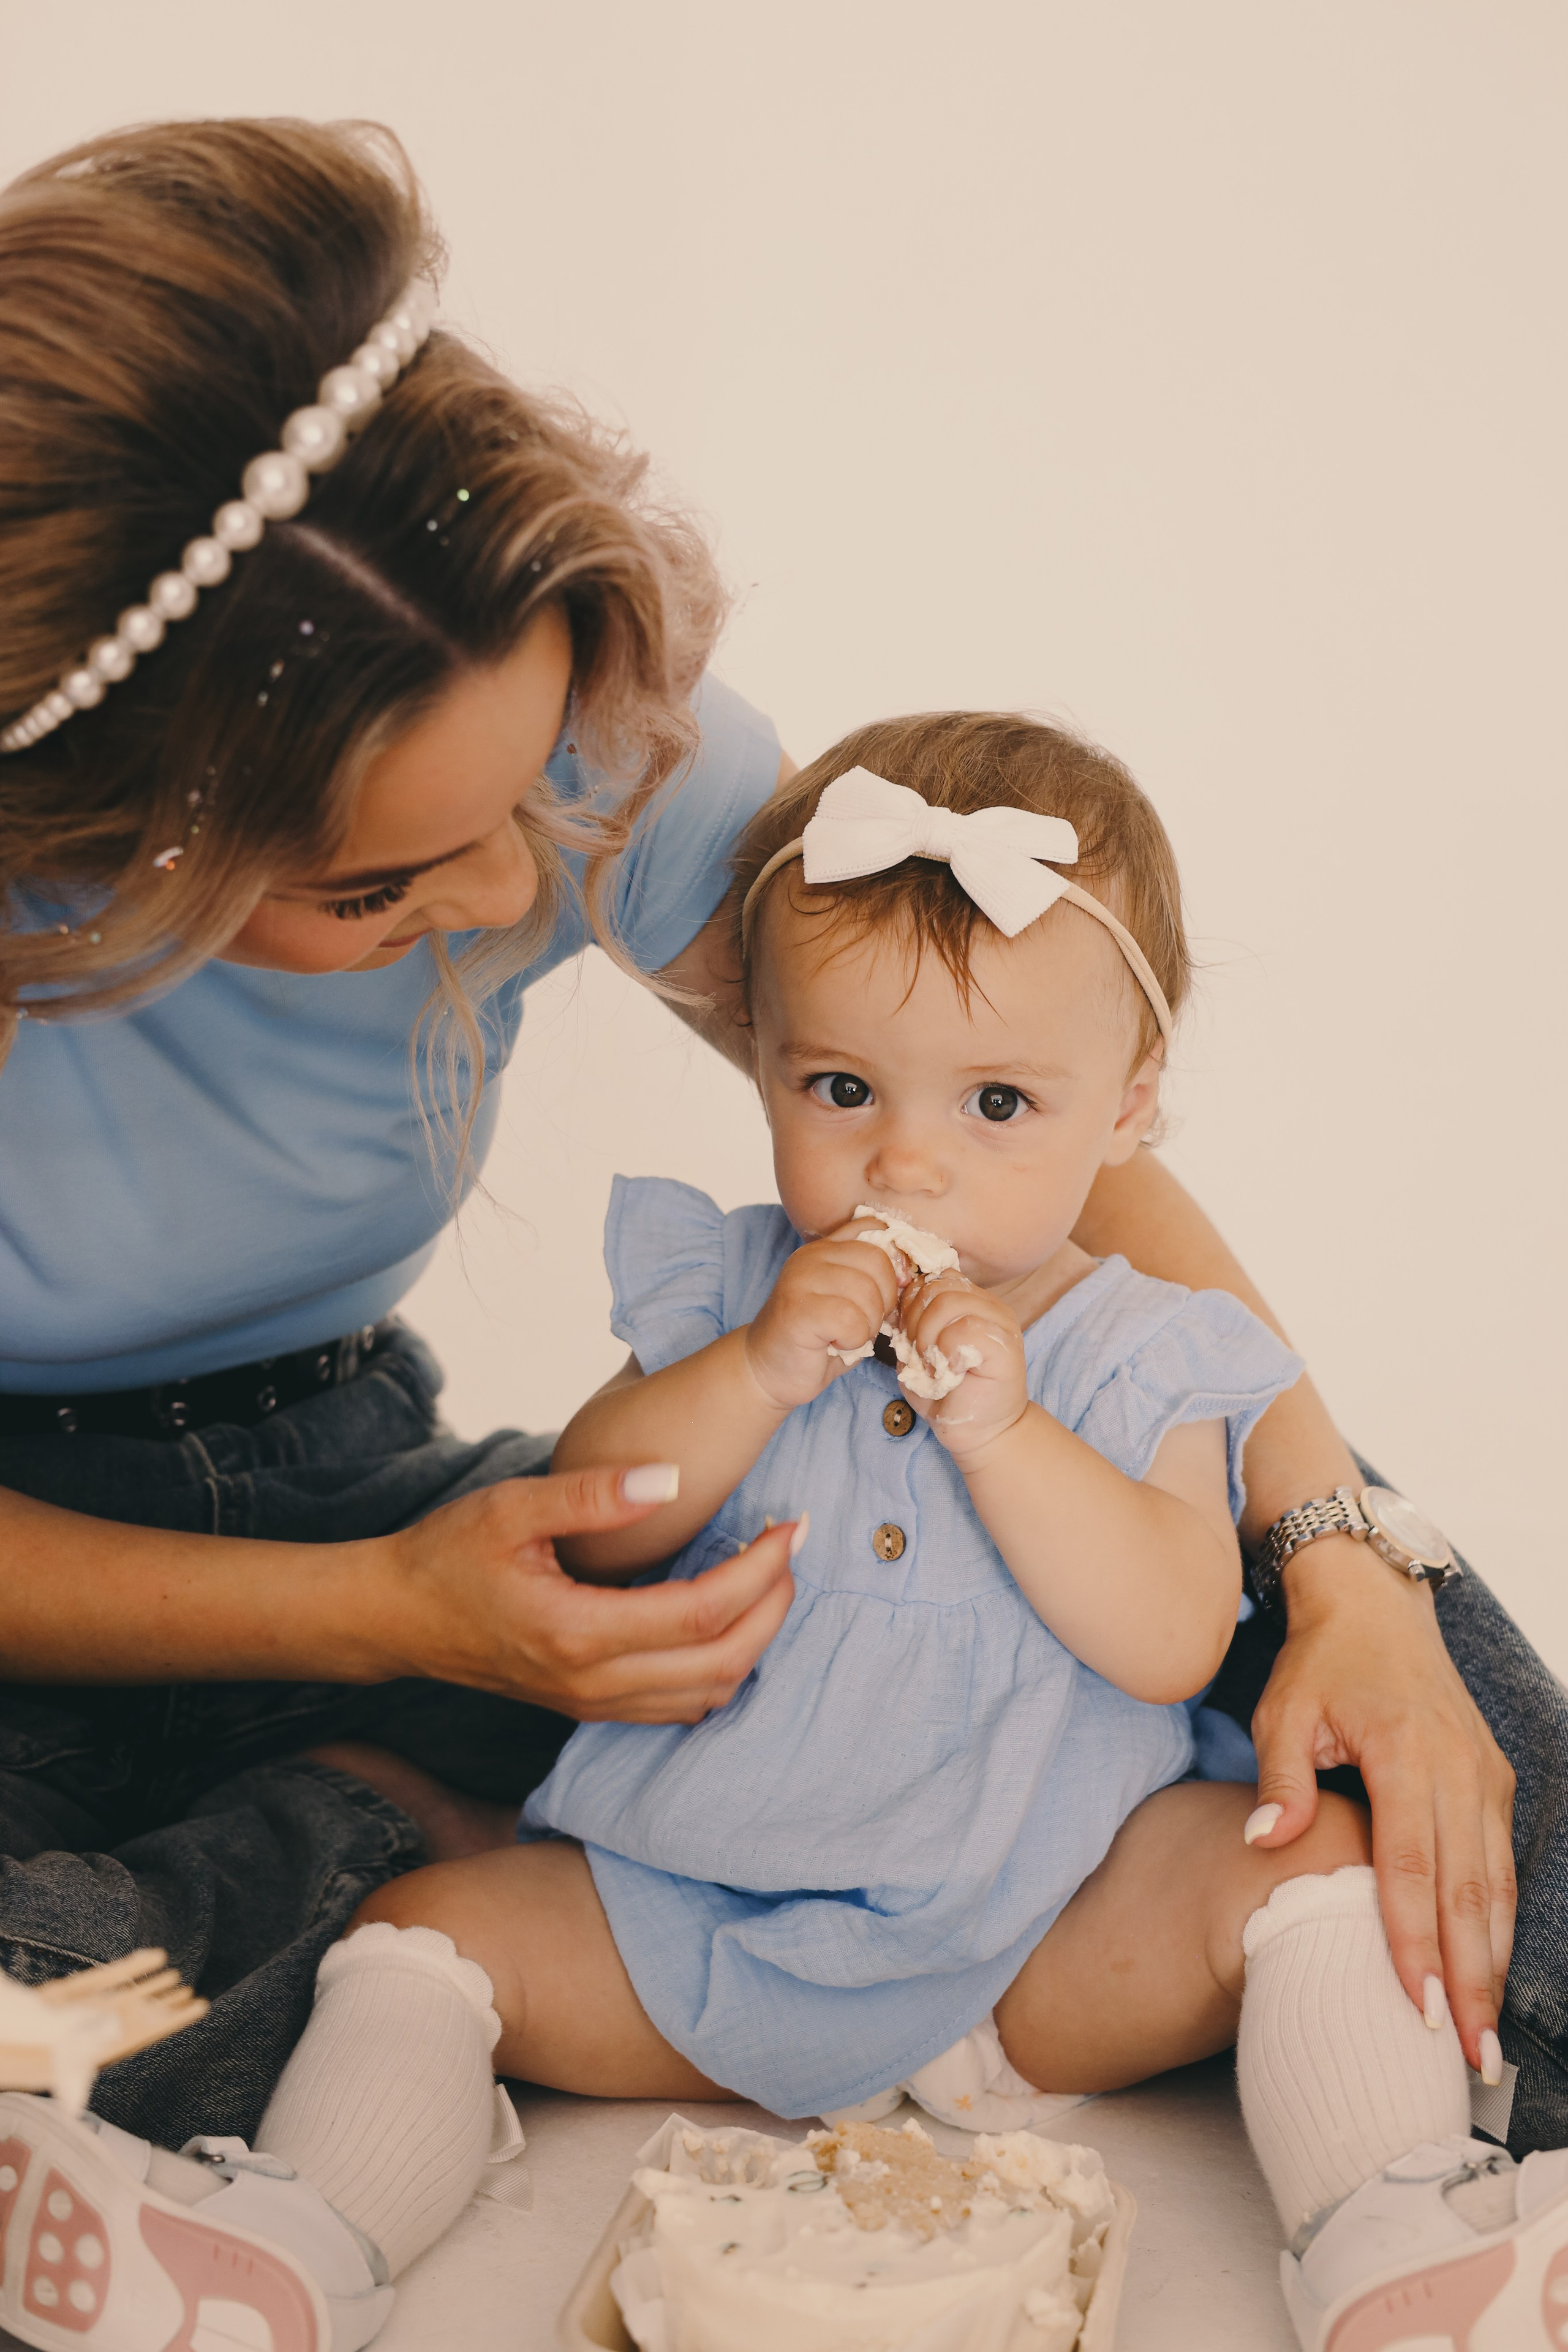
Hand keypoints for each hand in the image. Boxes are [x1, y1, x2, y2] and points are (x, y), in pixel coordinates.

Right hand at [373, 1466, 796, 1723]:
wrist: (395, 1617)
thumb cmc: (448, 1553)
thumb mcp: (512, 1506)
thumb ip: (594, 1494)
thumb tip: (671, 1478)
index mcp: (577, 1631)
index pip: (702, 1612)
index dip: (760, 1570)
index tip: (790, 1526)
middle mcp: (591, 1683)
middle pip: (721, 1664)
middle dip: (774, 1607)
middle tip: (790, 1547)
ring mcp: (591, 1704)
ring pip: (707, 1695)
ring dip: (753, 1640)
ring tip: (767, 1576)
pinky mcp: (588, 1707)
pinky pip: (678, 1705)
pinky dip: (720, 1666)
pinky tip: (726, 1615)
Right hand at [744, 1222, 899, 1410]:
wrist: (766, 1372)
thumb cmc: (815, 1341)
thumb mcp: (847, 1301)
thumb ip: (871, 1280)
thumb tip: (907, 1273)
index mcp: (825, 1248)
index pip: (875, 1228)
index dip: (894, 1261)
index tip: (889, 1293)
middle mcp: (810, 1257)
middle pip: (877, 1261)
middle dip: (883, 1301)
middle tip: (863, 1323)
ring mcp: (800, 1281)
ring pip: (867, 1293)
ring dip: (867, 1326)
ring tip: (845, 1335)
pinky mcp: (796, 1310)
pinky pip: (850, 1320)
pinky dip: (853, 1340)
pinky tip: (834, 1344)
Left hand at [899, 1271, 1028, 1461]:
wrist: (980, 1434)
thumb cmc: (948, 1396)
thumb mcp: (917, 1353)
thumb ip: (908, 1325)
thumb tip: (891, 1304)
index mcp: (970, 1301)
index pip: (933, 1277)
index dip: (910, 1303)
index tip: (907, 1337)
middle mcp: (989, 1305)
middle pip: (936, 1285)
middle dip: (914, 1320)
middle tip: (917, 1355)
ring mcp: (1001, 1322)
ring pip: (949, 1302)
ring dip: (927, 1336)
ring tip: (931, 1364)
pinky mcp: (1006, 1346)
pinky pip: (965, 1329)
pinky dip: (945, 1351)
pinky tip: (948, 1371)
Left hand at [1245, 1533, 1516, 2071]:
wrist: (1375, 1604)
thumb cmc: (1320, 1661)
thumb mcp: (1282, 1709)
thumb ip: (1280, 1779)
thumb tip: (1264, 1843)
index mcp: (1407, 1753)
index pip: (1412, 1868)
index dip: (1414, 1943)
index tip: (1418, 2009)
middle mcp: (1458, 1770)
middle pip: (1468, 1894)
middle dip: (1471, 1982)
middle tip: (1470, 2059)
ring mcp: (1483, 1775)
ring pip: (1496, 1887)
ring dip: (1493, 1964)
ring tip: (1487, 2040)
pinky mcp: (1491, 1779)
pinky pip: (1500, 1864)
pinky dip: (1498, 1924)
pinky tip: (1489, 1972)